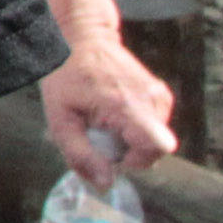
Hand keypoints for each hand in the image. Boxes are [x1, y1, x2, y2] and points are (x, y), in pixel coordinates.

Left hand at [41, 41, 182, 182]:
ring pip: (155, 141)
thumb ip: (81, 155)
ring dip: (131, 141)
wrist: (82, 38)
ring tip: (105, 121)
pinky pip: (155, 128)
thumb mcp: (60, 120)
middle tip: (100, 135)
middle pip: (154, 151)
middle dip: (129, 154)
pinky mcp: (161, 94)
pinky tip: (115, 114)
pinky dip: (136, 129)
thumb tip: (106, 184)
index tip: (113, 154)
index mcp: (126, 105)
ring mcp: (159, 95)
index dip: (136, 162)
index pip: (156, 146)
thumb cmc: (66, 77)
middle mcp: (151, 99)